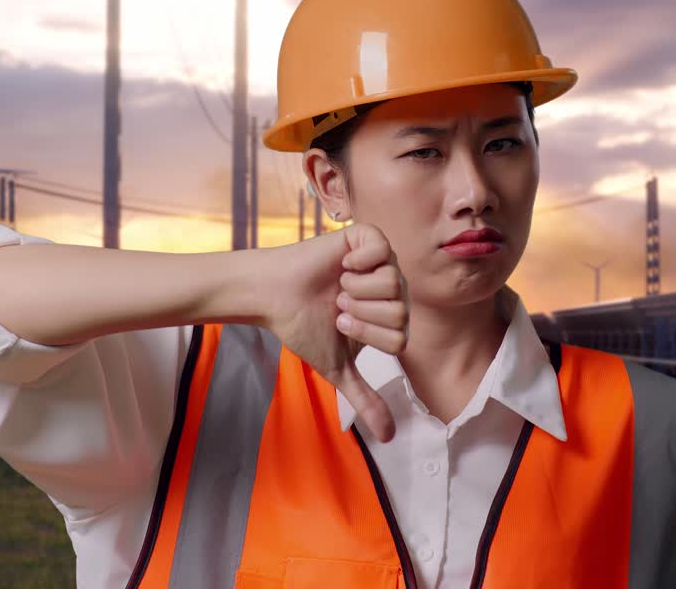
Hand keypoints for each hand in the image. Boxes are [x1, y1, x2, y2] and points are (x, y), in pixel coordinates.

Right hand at [261, 223, 408, 441]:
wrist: (275, 296)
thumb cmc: (304, 327)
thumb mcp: (338, 367)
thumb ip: (365, 398)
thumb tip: (388, 437)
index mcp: (389, 317)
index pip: (401, 337)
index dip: (368, 334)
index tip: (340, 323)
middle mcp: (391, 289)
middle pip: (400, 311)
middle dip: (362, 313)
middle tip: (338, 305)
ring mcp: (381, 262)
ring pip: (394, 282)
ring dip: (357, 289)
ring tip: (338, 286)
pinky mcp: (367, 238)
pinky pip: (382, 250)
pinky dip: (359, 261)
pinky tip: (343, 265)